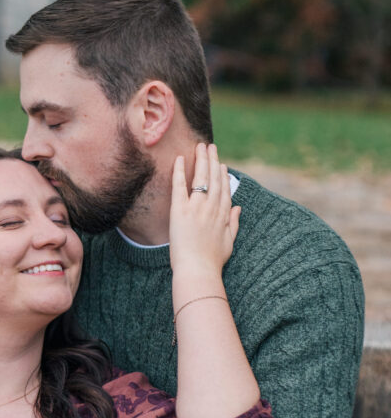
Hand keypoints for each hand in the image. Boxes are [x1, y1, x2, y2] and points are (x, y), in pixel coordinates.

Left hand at [169, 143, 239, 278]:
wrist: (198, 271)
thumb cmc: (213, 261)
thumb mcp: (229, 242)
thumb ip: (234, 223)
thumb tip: (238, 208)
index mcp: (223, 215)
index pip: (224, 189)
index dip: (222, 175)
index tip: (221, 164)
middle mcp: (211, 208)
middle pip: (213, 179)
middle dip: (212, 160)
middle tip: (209, 146)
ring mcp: (196, 208)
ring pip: (200, 178)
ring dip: (201, 160)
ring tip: (200, 147)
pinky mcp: (180, 211)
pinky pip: (179, 186)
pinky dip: (179, 171)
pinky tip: (179, 159)